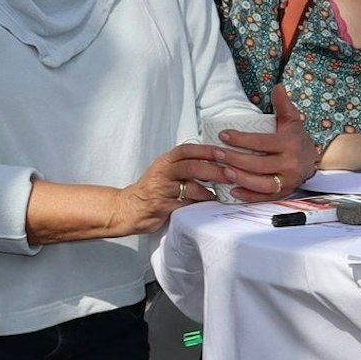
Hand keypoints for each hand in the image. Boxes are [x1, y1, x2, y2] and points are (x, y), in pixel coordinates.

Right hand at [109, 145, 225, 236]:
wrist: (129, 209)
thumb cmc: (153, 189)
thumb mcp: (166, 171)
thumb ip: (186, 164)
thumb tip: (216, 160)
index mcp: (165, 161)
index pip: (187, 150)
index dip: (206, 150)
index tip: (224, 152)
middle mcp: (163, 172)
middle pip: (191, 167)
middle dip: (214, 170)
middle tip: (231, 174)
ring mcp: (162, 190)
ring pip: (190, 187)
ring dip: (209, 191)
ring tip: (223, 193)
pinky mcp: (162, 207)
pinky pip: (186, 205)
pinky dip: (200, 204)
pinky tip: (209, 204)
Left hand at [217, 86, 317, 201]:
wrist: (313, 159)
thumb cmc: (296, 137)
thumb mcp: (292, 120)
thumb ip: (283, 104)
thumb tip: (277, 86)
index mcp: (290, 144)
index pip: (262, 142)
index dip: (241, 139)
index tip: (223, 135)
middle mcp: (291, 164)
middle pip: (259, 164)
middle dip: (235, 159)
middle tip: (217, 153)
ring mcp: (288, 181)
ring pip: (262, 183)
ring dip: (241, 178)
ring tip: (224, 171)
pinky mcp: (284, 193)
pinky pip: (265, 197)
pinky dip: (249, 196)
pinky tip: (233, 191)